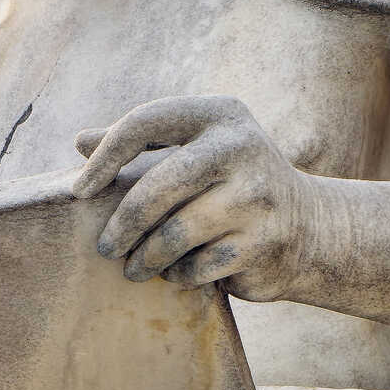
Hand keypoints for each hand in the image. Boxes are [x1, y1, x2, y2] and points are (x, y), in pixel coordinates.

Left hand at [74, 97, 320, 299]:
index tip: (79, 191)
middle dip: (124, 223)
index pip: (145, 123)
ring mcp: (257, 195)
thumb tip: (80, 141)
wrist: (310, 227)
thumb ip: (142, 144)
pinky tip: (175, 273)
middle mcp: (242, 147)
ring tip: (134, 268)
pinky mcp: (264, 241)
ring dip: (147, 257)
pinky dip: (179, 275)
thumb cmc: (231, 185)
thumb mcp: (194, 151)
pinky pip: (198, 266)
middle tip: (106, 248)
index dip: (105, 157)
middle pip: (158, 185)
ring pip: (175, 233)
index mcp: (219, 114)